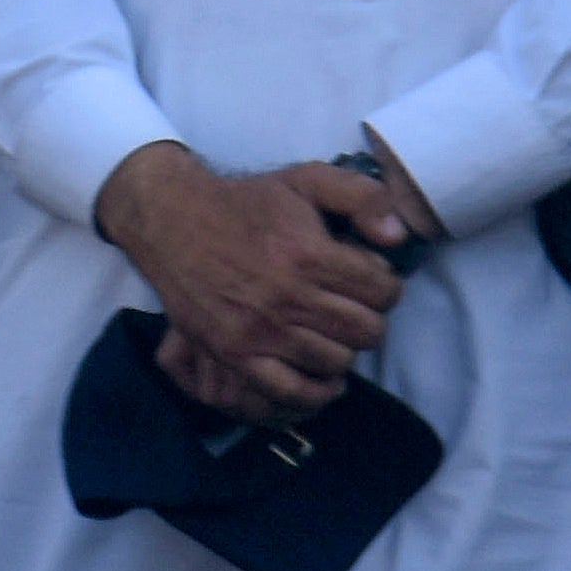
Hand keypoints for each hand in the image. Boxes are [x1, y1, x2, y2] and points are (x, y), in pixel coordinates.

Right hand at [95, 142, 406, 423]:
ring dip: (343, 347)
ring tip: (330, 330)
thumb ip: (362, 196)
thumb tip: (399, 235)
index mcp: (308, 253)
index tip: (368, 277)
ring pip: (336, 361)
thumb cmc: (245, 202)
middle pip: (366, 331)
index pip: (382, 290)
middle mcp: (287, 296)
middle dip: (369, 316)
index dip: (385, 284)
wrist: (171, 219)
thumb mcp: (306, 179)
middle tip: (351, 304)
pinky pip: (291, 391)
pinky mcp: (235, 354)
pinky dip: (315, 390)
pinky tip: (321, 374)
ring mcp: (260, 331)